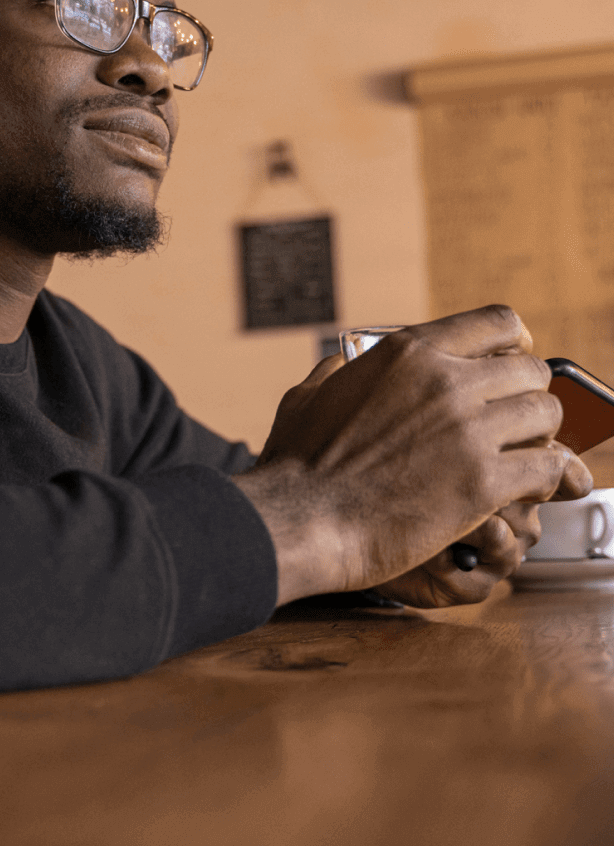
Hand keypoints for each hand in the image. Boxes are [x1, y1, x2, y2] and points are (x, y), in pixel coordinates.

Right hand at [232, 305, 591, 606]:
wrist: (302, 521)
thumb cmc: (297, 467)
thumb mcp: (309, 395)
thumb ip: (339, 371)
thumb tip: (345, 364)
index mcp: (408, 353)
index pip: (497, 324)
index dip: (515, 345)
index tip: (513, 363)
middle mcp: (445, 381)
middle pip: (530, 370)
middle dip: (527, 396)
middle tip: (515, 423)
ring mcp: (467, 431)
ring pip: (546, 415)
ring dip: (539, 437)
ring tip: (523, 458)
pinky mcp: (482, 483)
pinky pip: (548, 468)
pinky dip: (545, 479)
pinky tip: (526, 489)